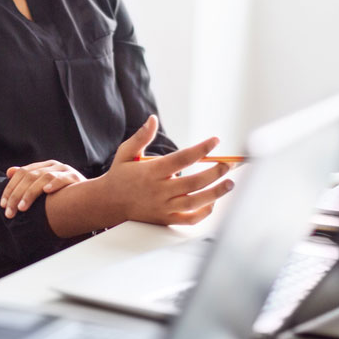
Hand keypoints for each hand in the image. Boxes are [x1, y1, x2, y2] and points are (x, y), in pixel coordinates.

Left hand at [1, 160, 85, 218]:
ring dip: (30, 194)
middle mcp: (53, 166)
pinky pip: (62, 178)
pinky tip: (46, 191)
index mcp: (44, 166)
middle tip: (9, 211)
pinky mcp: (75, 178)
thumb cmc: (65, 193)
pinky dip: (53, 183)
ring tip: (22, 207)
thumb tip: (9, 172)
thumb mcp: (45, 185)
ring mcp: (64, 170)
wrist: (92, 196)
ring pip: (42, 178)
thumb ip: (28, 179)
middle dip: (16, 195)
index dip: (10, 188)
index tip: (3, 204)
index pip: (21, 173)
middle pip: (29, 176)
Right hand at [99, 116, 234, 226]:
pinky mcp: (165, 219)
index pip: (181, 159)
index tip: (215, 141)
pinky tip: (213, 202)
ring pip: (194, 202)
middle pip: (193, 182)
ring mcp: (163, 207)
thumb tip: (153, 119)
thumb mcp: (126, 153)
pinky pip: (189, 219)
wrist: (108, 203)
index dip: (201, 149)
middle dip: (215, 173)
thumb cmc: (120, 176)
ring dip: (215, 193)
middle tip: (228, 164)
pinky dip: (203, 213)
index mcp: (151, 172)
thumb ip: (141, 137)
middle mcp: (159, 191)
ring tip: (230, 183)